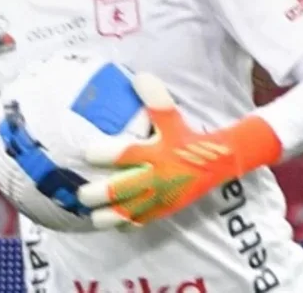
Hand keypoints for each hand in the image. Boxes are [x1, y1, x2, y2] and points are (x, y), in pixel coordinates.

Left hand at [76, 73, 282, 228]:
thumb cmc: (189, 138)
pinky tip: (115, 224)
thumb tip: (140, 77)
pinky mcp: (166, 208)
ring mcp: (161, 196)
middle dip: (100, 193)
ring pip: (131, 210)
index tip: (86, 154)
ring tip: (93, 217)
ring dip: (109, 215)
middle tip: (82, 194)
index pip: (126, 153)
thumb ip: (156, 100)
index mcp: (156, 152)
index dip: (104, 155)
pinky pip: (144, 220)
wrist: (219, 161)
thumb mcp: (173, 118)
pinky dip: (128, 224)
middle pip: (123, 188)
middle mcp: (156, 176)